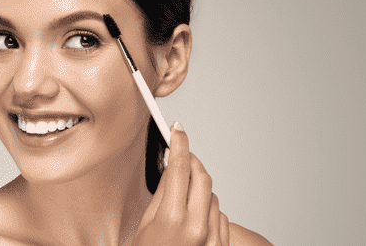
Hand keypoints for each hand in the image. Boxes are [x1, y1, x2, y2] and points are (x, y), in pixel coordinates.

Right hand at [131, 123, 229, 245]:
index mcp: (172, 218)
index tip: (178, 130)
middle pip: (202, 177)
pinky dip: (208, 210)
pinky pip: (219, 215)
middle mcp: (197, 227)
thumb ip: (162, 193)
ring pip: (211, 196)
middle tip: (181, 156)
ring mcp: (212, 238)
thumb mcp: (145, 224)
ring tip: (181, 200)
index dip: (179, 144)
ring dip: (198, 190)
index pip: (179, 168)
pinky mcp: (220, 245)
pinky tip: (193, 218)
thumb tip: (170, 167)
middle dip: (192, 162)